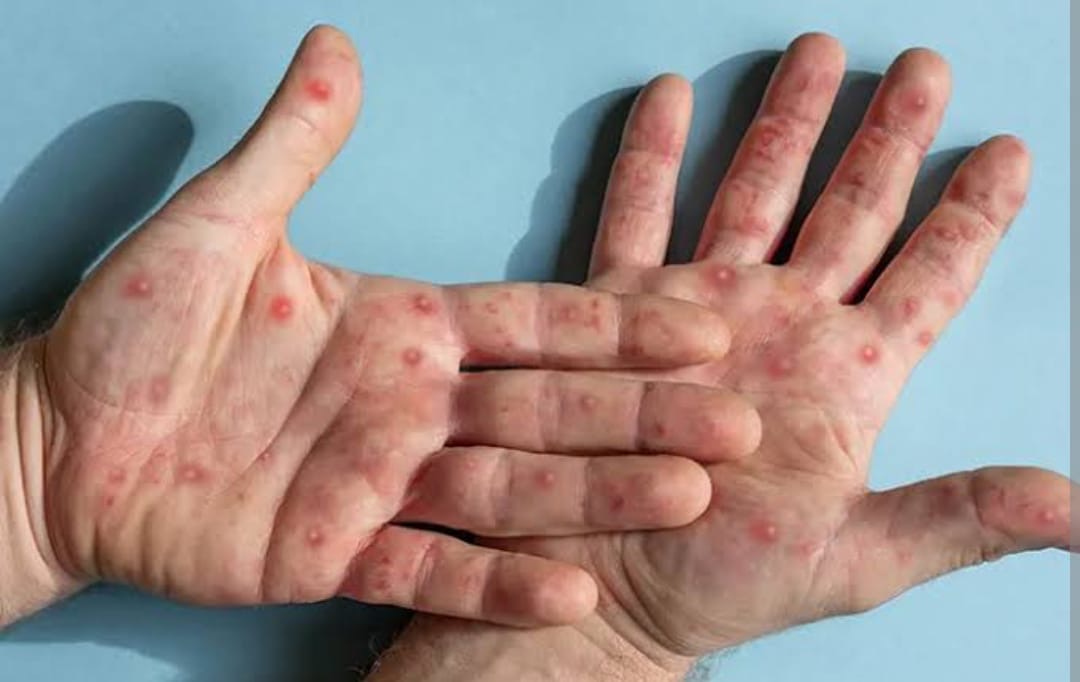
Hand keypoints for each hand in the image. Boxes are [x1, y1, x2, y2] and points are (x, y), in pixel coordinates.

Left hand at [8, 26, 762, 627]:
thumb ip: (294, 144)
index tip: (703, 320)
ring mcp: (381, 483)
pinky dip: (499, 583)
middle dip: (644, 410)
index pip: (532, 321)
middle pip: (549, 407)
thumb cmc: (134, 326)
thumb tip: (337, 45)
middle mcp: (412, 405)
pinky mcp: (339, 553)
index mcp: (404, 326)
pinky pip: (432, 570)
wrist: (61, 438)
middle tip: (741, 418)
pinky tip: (573, 587)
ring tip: (685, 497)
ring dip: (599, 496)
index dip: (617, 322)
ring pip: (511, 491)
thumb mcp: (221, 222)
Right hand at [495, 33, 1072, 667]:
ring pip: (751, 192)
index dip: (973, 215)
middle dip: (888, 137)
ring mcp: (703, 310)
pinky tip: (669, 99)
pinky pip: (636, 219)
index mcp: (848, 375)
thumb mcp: (855, 559)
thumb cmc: (731, 582)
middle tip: (925, 69)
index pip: (930, 276)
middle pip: (850, 209)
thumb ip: (960, 518)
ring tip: (816, 54)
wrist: (614, 593)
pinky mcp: (623, 314)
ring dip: (783, 123)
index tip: (1009, 154)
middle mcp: (782, 324)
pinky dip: (650, 158)